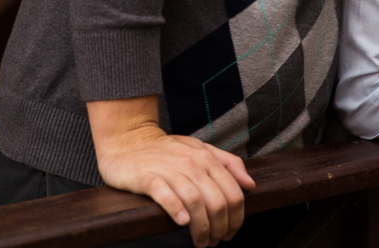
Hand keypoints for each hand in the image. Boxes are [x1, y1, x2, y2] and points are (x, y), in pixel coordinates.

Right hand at [87, 97, 254, 247]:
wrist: (128, 140)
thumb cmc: (167, 150)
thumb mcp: (200, 150)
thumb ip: (228, 163)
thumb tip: (250, 185)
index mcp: (207, 157)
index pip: (233, 193)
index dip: (236, 218)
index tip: (230, 232)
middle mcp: (191, 162)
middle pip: (217, 202)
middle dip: (220, 228)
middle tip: (214, 241)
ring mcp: (168, 169)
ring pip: (195, 201)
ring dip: (202, 227)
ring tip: (200, 241)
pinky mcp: (146, 177)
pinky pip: (164, 194)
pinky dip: (176, 209)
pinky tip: (182, 222)